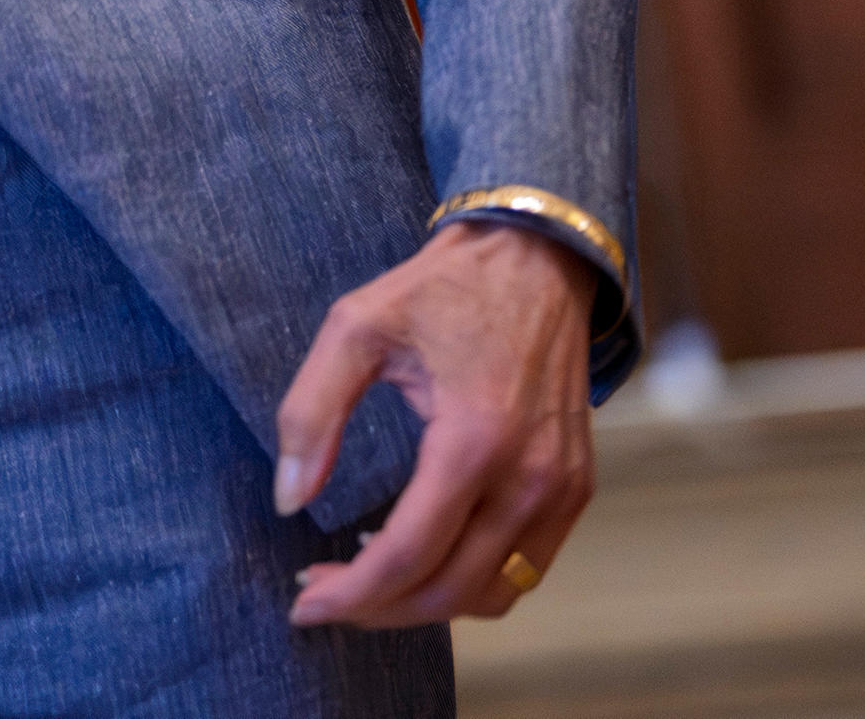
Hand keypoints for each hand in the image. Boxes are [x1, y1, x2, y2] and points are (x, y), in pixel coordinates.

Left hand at [273, 220, 596, 627]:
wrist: (538, 256)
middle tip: (324, 593)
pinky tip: (425, 552)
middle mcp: (530, 476)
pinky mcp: (576, 488)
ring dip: (426, 604)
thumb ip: (311, 412)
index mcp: (475, 437)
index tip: (302, 601)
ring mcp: (562, 488)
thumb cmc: (444, 288)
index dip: (350, 593)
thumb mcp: (357, 326)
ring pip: (492, 594)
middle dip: (378, 608)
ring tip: (368, 578)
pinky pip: (524, 568)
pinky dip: (471, 581)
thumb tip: (288, 499)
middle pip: (448, 589)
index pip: (408, 555)